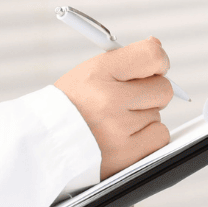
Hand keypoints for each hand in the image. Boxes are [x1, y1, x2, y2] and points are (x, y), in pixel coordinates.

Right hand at [54, 37, 173, 176]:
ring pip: (158, 116)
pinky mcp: (126, 155)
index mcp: (98, 73)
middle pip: (163, 89)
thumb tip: (158, 51)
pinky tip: (124, 139)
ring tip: (115, 124)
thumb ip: (125, 61)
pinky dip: (147, 139)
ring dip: (143, 119)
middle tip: (129, 101)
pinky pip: (159, 137)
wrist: (45, 144)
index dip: (159, 63)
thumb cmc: (72, 105)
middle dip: (150, 94)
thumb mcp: (89, 72)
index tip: (155, 69)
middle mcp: (108, 100)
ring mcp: (118, 130)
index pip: (152, 56)